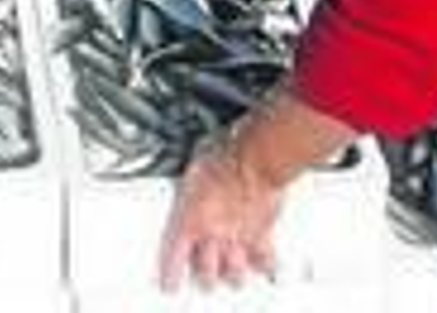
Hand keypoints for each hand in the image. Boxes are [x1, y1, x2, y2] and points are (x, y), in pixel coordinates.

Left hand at [159, 120, 285, 290]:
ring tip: (232, 273)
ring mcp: (238, 238)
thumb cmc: (224, 152)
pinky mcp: (262, 236)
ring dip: (233, 275)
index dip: (171, 274)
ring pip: (234, 275)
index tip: (170, 283)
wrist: (255, 157)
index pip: (175, 258)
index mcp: (190, 218)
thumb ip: (193, 183)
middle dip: (204, 278)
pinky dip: (266, 267)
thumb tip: (193, 177)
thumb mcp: (195, 164)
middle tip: (204, 277)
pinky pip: (265, 262)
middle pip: (206, 275)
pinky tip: (266, 269)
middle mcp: (213, 235)